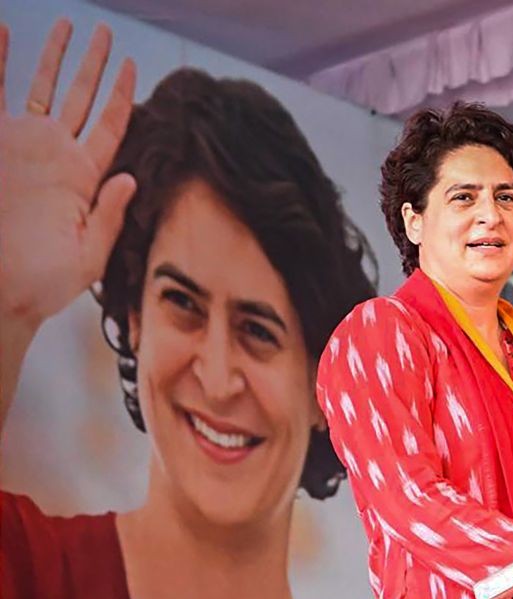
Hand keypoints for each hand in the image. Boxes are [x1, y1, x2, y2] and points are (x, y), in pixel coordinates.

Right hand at [0, 19, 135, 327]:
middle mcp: (57, 156)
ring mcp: (23, 148)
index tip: (132, 66)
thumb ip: (111, 216)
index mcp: (86, 178)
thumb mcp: (89, 256)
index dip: (122, 95)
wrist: (1, 291)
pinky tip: (0, 32)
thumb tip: (132, 178)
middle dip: (92, 65)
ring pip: (41, 90)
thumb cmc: (44, 284)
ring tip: (67, 25)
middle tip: (104, 32)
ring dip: (53, 59)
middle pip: (81, 99)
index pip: (111, 127)